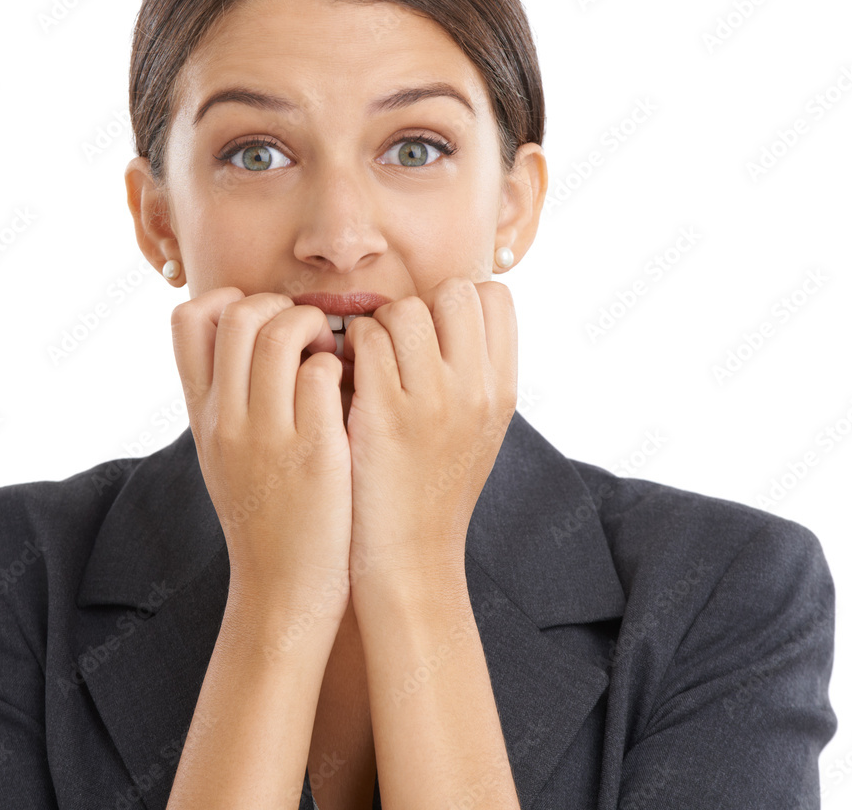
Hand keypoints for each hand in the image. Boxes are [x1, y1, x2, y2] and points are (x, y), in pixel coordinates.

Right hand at [172, 288, 353, 625]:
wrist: (282, 591)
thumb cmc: (262, 515)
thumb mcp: (222, 454)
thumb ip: (226, 398)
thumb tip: (246, 338)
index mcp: (201, 414)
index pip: (187, 319)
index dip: (227, 300)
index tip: (262, 320)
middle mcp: (226, 418)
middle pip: (237, 313)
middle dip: (279, 304)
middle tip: (305, 331)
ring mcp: (267, 435)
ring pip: (279, 334)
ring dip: (313, 327)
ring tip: (330, 350)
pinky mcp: (313, 453)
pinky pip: (320, 374)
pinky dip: (337, 366)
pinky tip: (344, 388)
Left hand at [342, 278, 517, 582]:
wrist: (410, 560)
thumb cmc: (435, 491)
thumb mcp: (479, 430)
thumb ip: (475, 374)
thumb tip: (455, 316)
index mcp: (503, 391)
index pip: (495, 297)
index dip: (458, 301)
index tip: (434, 330)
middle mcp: (476, 390)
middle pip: (455, 291)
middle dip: (421, 304)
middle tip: (400, 341)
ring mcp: (432, 401)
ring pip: (405, 310)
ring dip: (380, 324)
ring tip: (371, 359)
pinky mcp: (384, 414)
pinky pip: (366, 340)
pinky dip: (351, 346)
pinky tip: (348, 375)